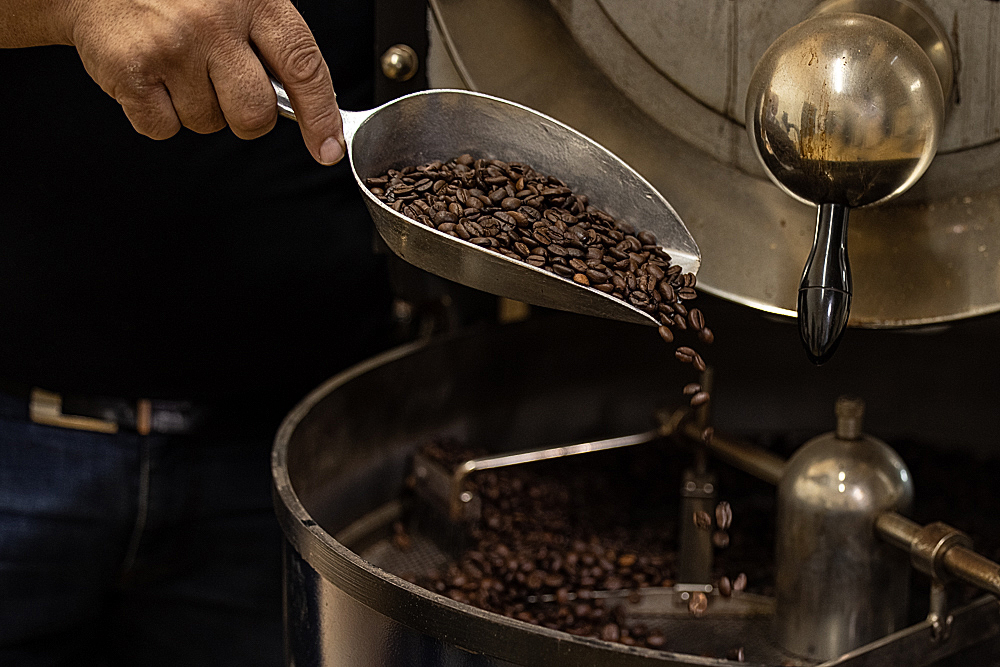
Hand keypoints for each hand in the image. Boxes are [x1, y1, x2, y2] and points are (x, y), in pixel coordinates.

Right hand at [68, 0, 344, 163]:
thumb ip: (272, 43)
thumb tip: (311, 108)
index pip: (304, 68)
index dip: (321, 116)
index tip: (327, 148)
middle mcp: (214, 21)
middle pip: (255, 115)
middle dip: (246, 117)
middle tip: (224, 86)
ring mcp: (172, 46)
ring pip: (209, 123)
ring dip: (197, 107)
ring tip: (178, 64)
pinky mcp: (131, 69)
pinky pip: (163, 128)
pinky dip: (157, 114)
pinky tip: (150, 76)